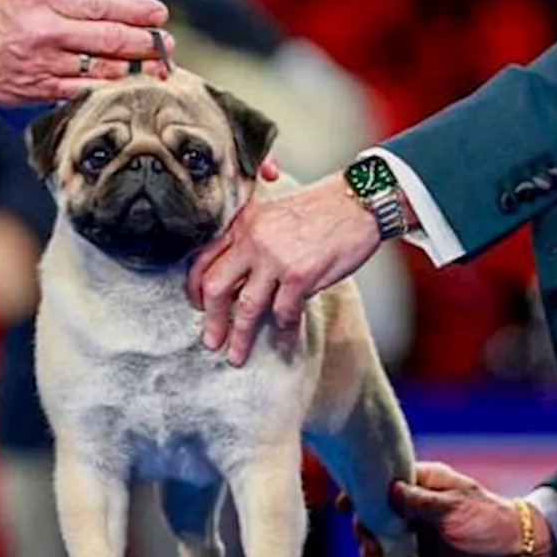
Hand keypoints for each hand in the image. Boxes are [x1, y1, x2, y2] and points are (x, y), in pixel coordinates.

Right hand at [0, 0, 174, 111]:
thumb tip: (103, 7)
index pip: (99, 2)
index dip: (135, 9)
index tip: (157, 13)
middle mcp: (44, 31)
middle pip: (109, 37)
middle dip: (144, 41)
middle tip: (165, 43)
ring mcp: (44, 64)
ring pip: (102, 68)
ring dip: (134, 70)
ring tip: (156, 68)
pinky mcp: (41, 91)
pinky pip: (85, 91)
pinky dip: (109, 90)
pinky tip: (125, 87)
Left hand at [185, 172, 378, 366]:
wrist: (360, 201)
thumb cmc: (323, 207)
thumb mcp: (275, 208)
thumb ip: (253, 232)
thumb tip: (240, 268)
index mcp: (244, 223)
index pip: (205, 259)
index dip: (196, 288)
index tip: (197, 306)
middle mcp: (253, 239)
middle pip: (216, 286)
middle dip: (212, 320)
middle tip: (211, 341)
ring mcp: (275, 259)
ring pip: (246, 307)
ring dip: (240, 336)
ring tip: (237, 355)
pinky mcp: (300, 276)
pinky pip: (284, 313)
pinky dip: (284, 332)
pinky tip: (284, 343)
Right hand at [337, 462, 556, 556]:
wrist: (517, 551)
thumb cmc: (491, 519)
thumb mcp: (457, 507)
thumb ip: (422, 501)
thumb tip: (390, 490)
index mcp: (424, 481)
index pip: (384, 480)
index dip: (361, 491)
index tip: (345, 507)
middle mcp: (415, 503)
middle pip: (376, 512)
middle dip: (366, 531)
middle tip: (368, 550)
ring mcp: (416, 528)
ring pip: (381, 537)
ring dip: (372, 551)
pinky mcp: (421, 553)